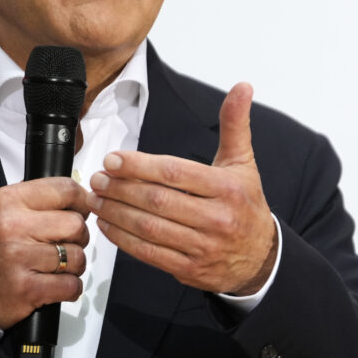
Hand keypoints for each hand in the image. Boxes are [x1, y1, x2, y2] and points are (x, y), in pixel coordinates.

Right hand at [0, 178, 89, 328]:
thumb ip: (39, 200)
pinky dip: (70, 288)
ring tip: (56, 267)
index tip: (81, 211)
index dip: (81, 202)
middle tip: (65, 244)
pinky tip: (55, 285)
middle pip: (76, 224)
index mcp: (9, 200)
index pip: (66, 190)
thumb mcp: (4, 210)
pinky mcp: (25, 289)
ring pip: (77, 256)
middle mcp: (11, 226)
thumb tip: (82, 196)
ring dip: (74, 266)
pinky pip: (71, 285)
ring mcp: (17, 258)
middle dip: (78, 238)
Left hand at [87, 82, 276, 294]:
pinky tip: (108, 225)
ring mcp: (203, 247)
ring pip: (150, 228)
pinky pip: (150, 254)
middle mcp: (216, 219)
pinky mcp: (190, 270)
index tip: (113, 159)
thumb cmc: (245, 204)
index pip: (176, 173)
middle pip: (158, 200)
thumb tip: (241, 87)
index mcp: (226, 188)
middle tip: (99, 178)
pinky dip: (124, 240)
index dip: (140, 165)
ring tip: (97, 198)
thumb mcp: (242, 162)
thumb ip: (234, 124)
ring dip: (117, 213)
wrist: (260, 257)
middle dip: (122, 188)